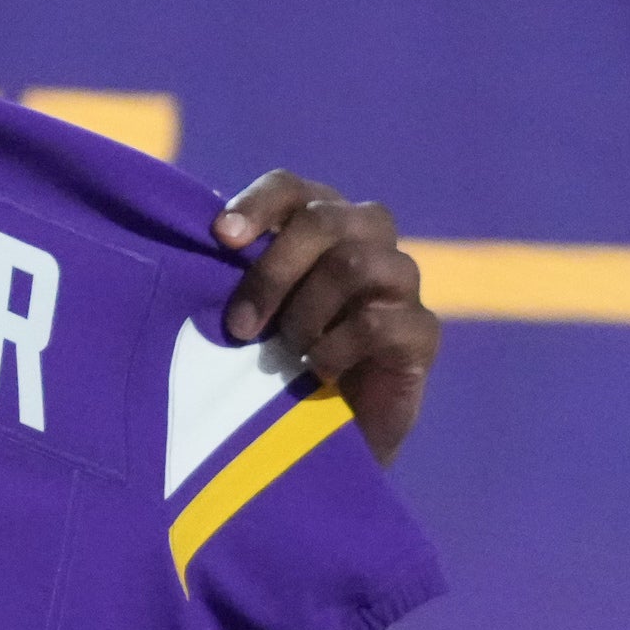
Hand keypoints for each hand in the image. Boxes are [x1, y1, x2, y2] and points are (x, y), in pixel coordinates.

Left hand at [216, 171, 438, 462]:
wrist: (329, 440)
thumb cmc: (279, 368)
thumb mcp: (251, 317)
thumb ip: (239, 278)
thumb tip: (207, 248)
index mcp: (322, 225)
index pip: (293, 189)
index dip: (257, 204)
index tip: (221, 238)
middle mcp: (367, 241)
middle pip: (325, 219)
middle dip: (274, 270)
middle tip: (240, 325)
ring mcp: (401, 284)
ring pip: (357, 262)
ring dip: (308, 310)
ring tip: (289, 350)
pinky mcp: (421, 332)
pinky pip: (381, 321)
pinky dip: (337, 346)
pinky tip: (318, 372)